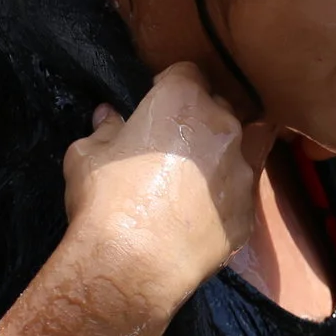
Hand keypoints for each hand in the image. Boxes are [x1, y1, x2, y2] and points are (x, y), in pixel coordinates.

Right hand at [65, 62, 272, 301]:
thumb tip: (108, 117)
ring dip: (223, 154)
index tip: (157, 106)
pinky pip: (242, 193)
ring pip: (243, 148)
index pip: (186, 73)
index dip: (170, 86)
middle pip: (219, 108)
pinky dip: (227, 196)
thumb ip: (104, 130)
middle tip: (175, 145)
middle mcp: (221, 127)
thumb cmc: (104, 199)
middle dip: (201, 118)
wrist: (134, 262)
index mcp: (182, 101)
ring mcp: (242, 170)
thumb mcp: (86, 155)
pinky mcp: (249, 211)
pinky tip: (205, 213)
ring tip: (198, 178)